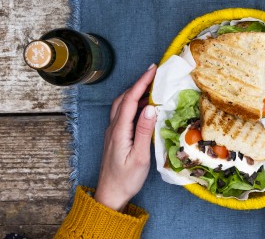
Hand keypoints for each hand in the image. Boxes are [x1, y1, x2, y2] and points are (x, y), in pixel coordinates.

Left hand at [94, 64, 157, 210]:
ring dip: (135, 93)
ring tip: (151, 87)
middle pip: (123, 98)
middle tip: (154, 74)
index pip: (130, 100)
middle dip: (138, 83)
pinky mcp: (115, 137)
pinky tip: (144, 107)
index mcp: (119, 131)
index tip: (153, 69)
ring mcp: (112, 132)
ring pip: (121, 105)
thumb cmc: (126, 179)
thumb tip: (151, 107)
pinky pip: (123, 114)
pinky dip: (133, 104)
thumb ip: (145, 131)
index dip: (141, 82)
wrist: (110, 196)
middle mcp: (113, 128)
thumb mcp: (140, 157)